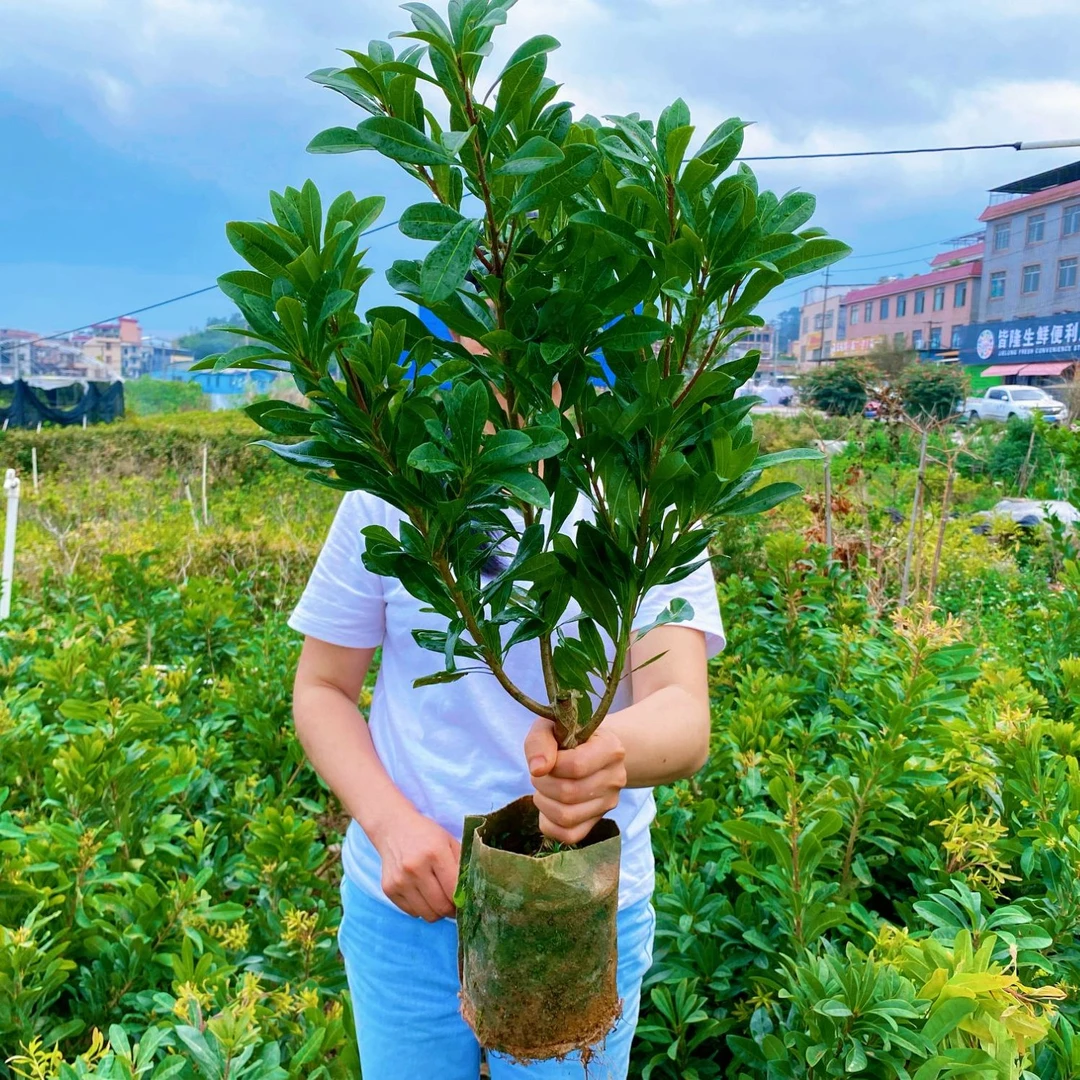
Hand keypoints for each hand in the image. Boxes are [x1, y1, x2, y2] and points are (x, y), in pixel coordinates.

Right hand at [369, 807, 460, 921]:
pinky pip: (412, 913)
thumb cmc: (427, 835)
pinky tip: (422, 893)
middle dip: (452, 910)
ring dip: (437, 911)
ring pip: (427, 915)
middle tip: (454, 905)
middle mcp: (415, 867)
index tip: (466, 901)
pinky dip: (421, 908)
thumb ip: (462, 866)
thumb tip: (471, 894)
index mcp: (435, 852)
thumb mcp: (449, 842)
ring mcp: (400, 880)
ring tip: (438, 898)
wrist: (393, 828)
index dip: (463, 901)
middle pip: (441, 907)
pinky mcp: (389, 889)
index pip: (454, 890)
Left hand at [524, 719, 627, 844]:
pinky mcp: (597, 821)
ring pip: (567, 817)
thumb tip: (537, 769)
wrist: (588, 749)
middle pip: (569, 793)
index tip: (546, 758)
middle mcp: (616, 778)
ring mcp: (608, 803)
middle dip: (543, 783)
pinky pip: (569, 835)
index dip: (551, 765)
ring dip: (544, 802)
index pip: (577, 766)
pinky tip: (548, 805)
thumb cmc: (567, 736)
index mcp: (611, 749)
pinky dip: (549, 823)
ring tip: (544, 788)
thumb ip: (540, 741)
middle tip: (540, 774)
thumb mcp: (550, 726)